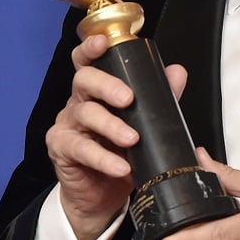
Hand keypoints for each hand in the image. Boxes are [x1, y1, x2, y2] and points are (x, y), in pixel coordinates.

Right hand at [45, 34, 187, 239]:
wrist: (102, 196)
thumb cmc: (121, 153)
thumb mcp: (144, 124)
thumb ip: (160, 98)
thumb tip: (177, 72)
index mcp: (97, 90)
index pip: (89, 61)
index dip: (91, 48)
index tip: (103, 43)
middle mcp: (79, 102)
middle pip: (84, 80)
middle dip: (107, 85)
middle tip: (128, 99)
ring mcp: (68, 125)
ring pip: (85, 113)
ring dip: (111, 125)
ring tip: (132, 139)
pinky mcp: (62, 150)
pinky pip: (81, 149)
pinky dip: (103, 158)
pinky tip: (120, 166)